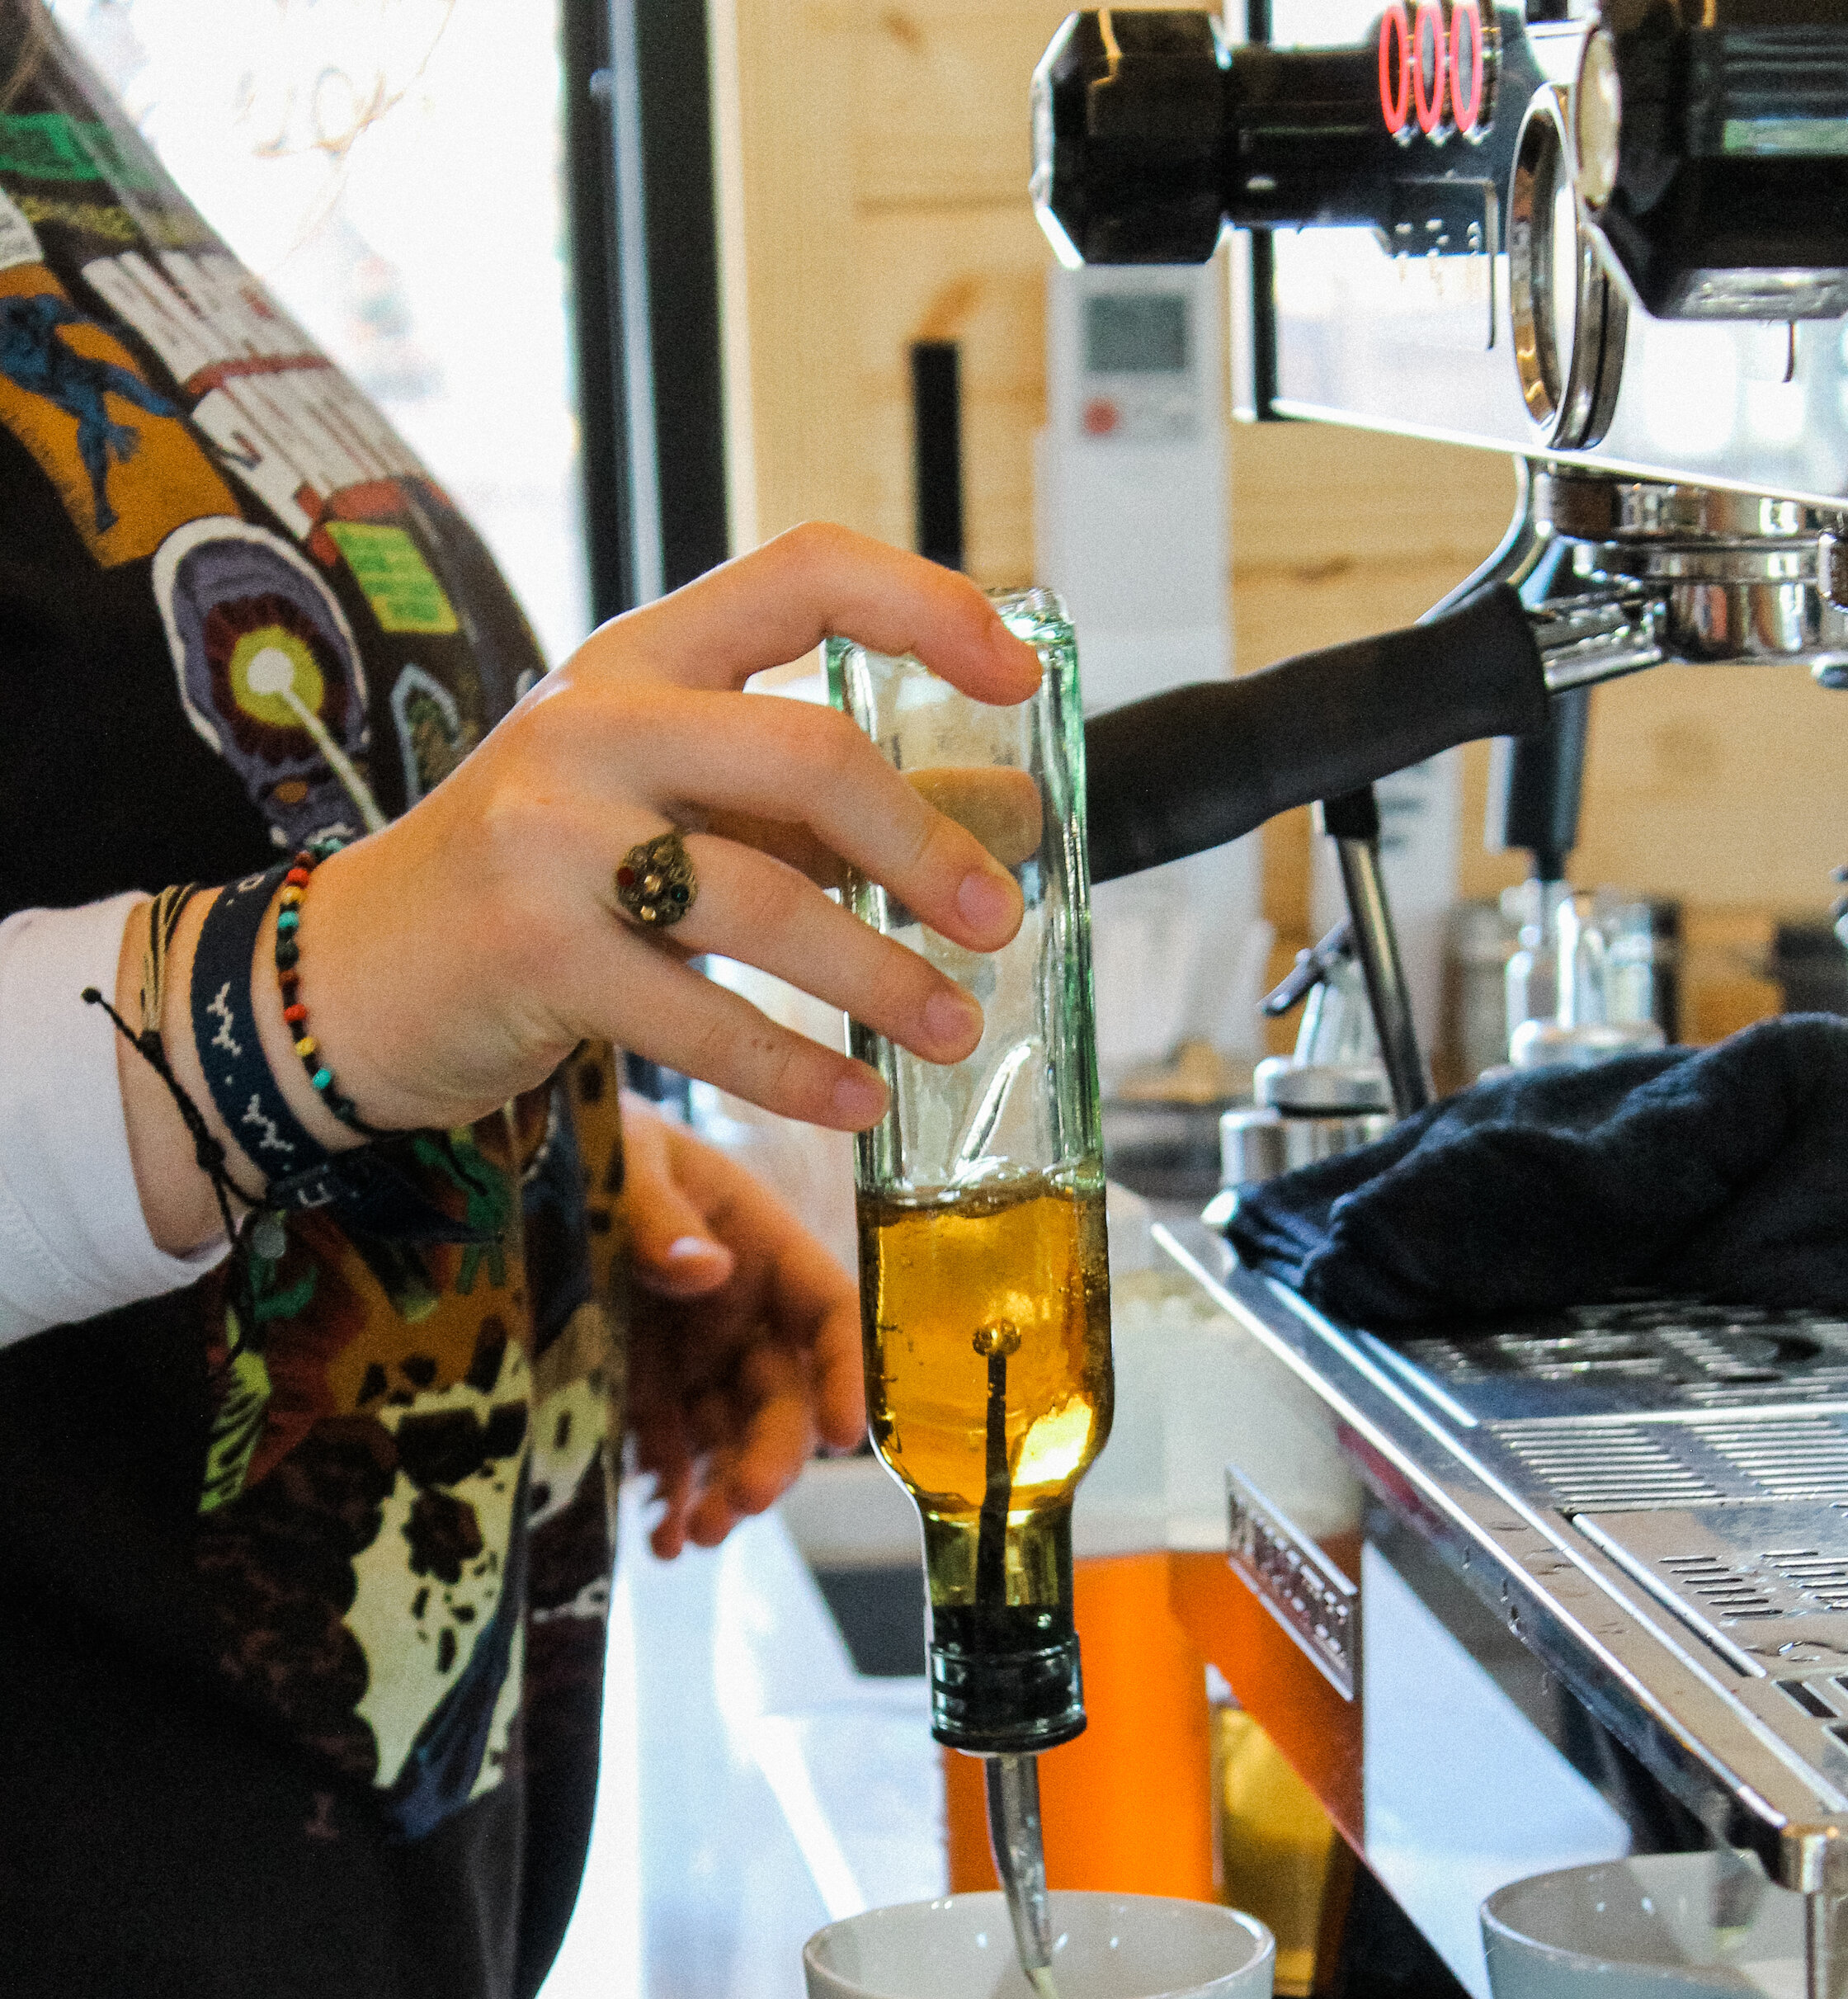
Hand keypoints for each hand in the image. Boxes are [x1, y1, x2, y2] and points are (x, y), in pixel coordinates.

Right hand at [253, 524, 1040, 1133]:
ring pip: (764, 899)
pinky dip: (796, 1070)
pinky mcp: (533, 952)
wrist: (353, 972)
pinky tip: (857, 1102)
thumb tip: (1007, 816)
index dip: (927, 606)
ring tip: (950, 1029)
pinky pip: (701, 1016)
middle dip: (926, 843)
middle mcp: (594, 721)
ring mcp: (553, 835)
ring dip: (879, 977)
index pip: (804, 572)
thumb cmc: (540, 881)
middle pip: (808, 751)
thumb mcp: (673, 804)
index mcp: (640, 657)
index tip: (1019, 677)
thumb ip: (818, 806)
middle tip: (995, 918)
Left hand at [621, 1096, 864, 1556]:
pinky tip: (657, 1541)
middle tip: (740, 1503)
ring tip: (693, 1536)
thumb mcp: (617, 1154)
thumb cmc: (576, 1135)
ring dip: (723, 1492)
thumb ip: (654, 1207)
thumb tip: (705, 1267)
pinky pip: (668, 1455)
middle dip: (771, 1454)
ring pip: (730, 1439)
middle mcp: (733, 1307)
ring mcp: (687, 1355)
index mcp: (752, 1240)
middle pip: (780, 1393)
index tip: (844, 1436)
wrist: (488, 1158)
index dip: (845, 1371)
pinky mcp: (637, 1391)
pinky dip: (669, 1499)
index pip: (825, 1309)